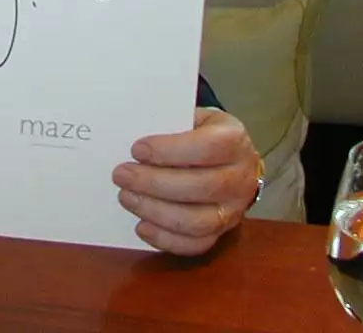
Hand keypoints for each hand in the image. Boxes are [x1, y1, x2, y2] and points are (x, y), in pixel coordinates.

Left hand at [113, 108, 260, 255]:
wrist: (231, 158)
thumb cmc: (202, 133)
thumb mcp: (193, 117)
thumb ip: (169, 124)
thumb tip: (129, 134)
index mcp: (234, 140)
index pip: (206, 148)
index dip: (169, 150)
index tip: (137, 149)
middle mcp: (241, 178)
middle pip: (200, 187)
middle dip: (154, 183)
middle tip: (121, 175)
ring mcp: (234, 210)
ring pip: (197, 222)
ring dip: (155, 212)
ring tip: (126, 197)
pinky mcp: (223, 233)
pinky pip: (196, 245)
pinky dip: (166, 239)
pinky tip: (141, 226)